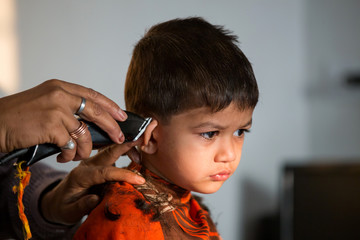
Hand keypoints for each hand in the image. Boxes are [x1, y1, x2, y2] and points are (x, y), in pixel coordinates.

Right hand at [0, 79, 126, 161]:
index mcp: (59, 87)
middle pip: (96, 111)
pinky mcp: (51, 126)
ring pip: (84, 133)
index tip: (121, 115)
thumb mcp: (44, 102)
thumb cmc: (18, 117)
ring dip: (85, 148)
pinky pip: (71, 145)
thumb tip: (90, 121)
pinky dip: (70, 154)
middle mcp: (59, 95)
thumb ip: (66, 107)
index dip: (110, 106)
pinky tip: (63, 157)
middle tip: (119, 137)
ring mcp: (56, 110)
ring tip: (79, 155)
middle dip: (111, 126)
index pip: (92, 94)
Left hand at [40, 140, 142, 224]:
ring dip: (127, 147)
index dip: (123, 175)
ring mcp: (93, 162)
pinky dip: (124, 151)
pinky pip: (112, 153)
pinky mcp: (98, 163)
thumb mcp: (69, 212)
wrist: (57, 201)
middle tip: (142, 142)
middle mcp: (87, 165)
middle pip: (108, 152)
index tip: (139, 180)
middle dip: (125, 146)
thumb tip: (95, 199)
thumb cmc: (64, 207)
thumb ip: (81, 206)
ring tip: (142, 151)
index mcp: (81, 176)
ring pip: (111, 150)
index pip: (104, 172)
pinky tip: (135, 154)